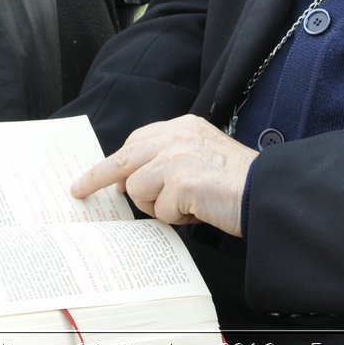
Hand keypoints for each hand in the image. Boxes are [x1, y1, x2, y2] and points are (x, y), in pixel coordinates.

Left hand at [71, 115, 256, 237]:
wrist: (266, 191)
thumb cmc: (238, 182)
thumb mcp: (202, 156)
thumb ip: (170, 160)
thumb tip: (129, 181)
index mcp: (183, 127)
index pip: (136, 141)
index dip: (116, 162)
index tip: (93, 177)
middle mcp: (177, 136)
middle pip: (124, 158)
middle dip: (97, 177)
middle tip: (78, 190)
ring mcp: (177, 157)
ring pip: (137, 188)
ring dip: (158, 205)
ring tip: (188, 206)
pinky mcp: (180, 181)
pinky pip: (159, 209)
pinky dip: (176, 217)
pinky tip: (198, 211)